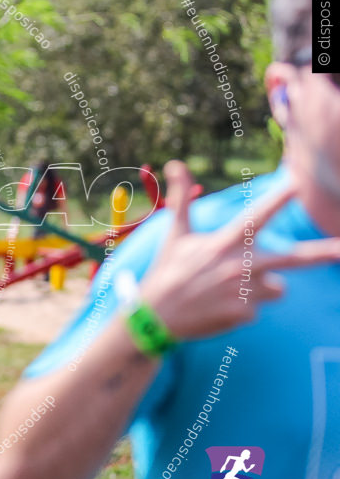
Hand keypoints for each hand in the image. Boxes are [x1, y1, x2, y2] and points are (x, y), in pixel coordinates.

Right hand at [139, 161, 339, 338]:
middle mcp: (239, 266)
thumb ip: (183, 199)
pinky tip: (219, 308)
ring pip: (276, 287)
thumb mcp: (176, 234)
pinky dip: (242, 309)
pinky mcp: (244, 313)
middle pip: (293, 259)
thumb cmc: (168, 270)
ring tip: (226, 290)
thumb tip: (173, 163)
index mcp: (225, 243)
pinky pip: (257, 308)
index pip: (257, 217)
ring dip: (259, 288)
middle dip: (325, 253)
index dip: (278, 199)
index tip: (298, 184)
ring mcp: (243, 291)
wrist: (156, 316)